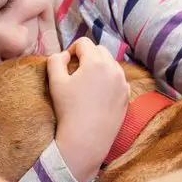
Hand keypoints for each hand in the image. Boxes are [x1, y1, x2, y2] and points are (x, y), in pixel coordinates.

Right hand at [48, 37, 129, 181]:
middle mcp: (113, 69)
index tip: (66, 63)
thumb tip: (65, 55)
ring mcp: (123, 83)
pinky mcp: (126, 96)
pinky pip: (118, 79)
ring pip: (111, 64)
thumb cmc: (68, 110)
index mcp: (96, 62)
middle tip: (76, 72)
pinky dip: (109, 80)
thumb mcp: (55, 82)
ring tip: (87, 83)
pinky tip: (98, 94)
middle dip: (87, 56)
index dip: (72, 49)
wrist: (86, 139)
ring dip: (99, 67)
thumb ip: (56, 60)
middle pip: (100, 50)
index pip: (84, 43)